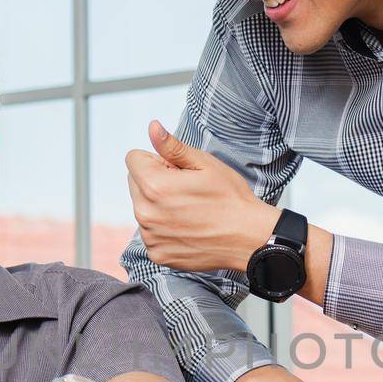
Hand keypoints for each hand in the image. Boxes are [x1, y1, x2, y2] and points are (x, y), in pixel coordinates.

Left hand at [124, 120, 279, 272]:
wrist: (248, 238)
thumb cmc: (230, 198)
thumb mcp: (204, 164)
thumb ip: (172, 146)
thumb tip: (152, 127)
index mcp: (154, 186)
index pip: (134, 159)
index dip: (157, 160)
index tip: (178, 171)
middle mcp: (146, 213)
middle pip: (135, 183)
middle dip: (155, 181)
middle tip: (186, 190)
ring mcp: (151, 236)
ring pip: (143, 208)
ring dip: (158, 206)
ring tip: (190, 210)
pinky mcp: (158, 254)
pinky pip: (151, 232)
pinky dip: (165, 229)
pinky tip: (188, 228)